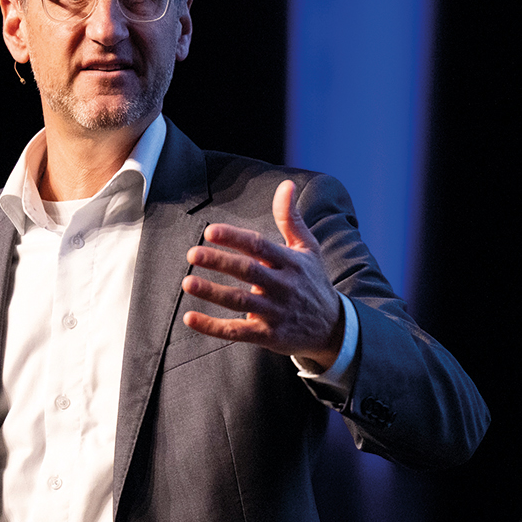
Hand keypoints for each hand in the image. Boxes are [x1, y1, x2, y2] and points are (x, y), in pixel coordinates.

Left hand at [181, 179, 343, 366]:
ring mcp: (275, 313)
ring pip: (240, 302)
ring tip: (187, 282)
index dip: (234, 238)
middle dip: (219, 261)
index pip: (259, 246)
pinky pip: (237, 331)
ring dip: (213, 292)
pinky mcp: (268, 335)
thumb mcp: (308, 248)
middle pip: (247, 272)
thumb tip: (286, 185)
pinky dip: (213, 327)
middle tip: (193, 252)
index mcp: (290, 262)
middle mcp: (283, 286)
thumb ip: (291, 218)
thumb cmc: (313, 281)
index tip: (210, 230)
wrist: (333, 328)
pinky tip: (190, 318)